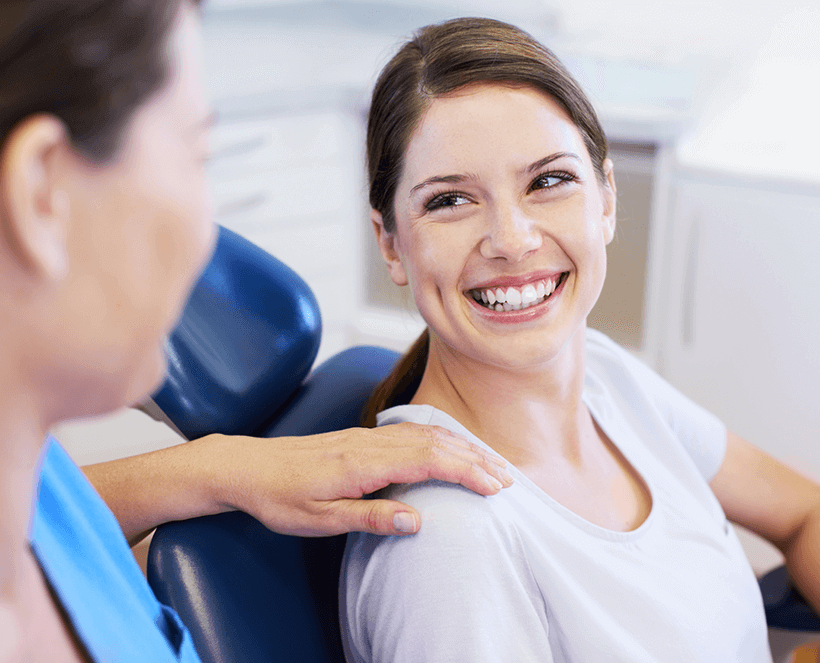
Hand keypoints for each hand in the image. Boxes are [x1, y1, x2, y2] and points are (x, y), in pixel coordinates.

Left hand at [198, 423, 513, 536]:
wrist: (248, 466)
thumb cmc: (280, 497)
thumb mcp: (319, 519)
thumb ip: (369, 517)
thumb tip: (417, 520)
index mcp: (362, 463)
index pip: (428, 460)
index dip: (466, 471)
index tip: (495, 487)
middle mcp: (369, 442)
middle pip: (435, 442)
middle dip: (475, 458)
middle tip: (507, 479)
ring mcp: (366, 436)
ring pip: (425, 432)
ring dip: (462, 446)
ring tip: (490, 463)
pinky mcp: (362, 437)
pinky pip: (411, 431)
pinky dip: (440, 438)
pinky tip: (450, 446)